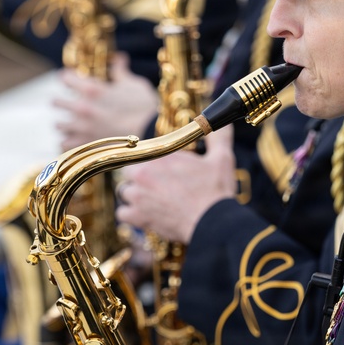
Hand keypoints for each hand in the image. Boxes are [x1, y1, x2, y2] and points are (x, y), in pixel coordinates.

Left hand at [53, 54, 158, 150]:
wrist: (152, 133)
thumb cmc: (145, 106)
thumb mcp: (134, 84)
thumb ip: (121, 72)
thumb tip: (120, 58)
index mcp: (92, 89)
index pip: (66, 78)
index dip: (67, 78)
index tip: (69, 79)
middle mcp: (83, 108)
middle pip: (56, 102)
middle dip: (61, 101)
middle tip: (66, 103)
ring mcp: (82, 128)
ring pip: (59, 125)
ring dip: (64, 123)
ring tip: (70, 124)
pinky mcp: (86, 145)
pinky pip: (66, 144)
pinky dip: (69, 142)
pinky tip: (75, 140)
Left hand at [115, 126, 236, 243]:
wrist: (212, 223)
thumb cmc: (215, 191)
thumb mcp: (221, 158)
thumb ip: (217, 137)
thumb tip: (215, 121)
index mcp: (159, 156)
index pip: (140, 152)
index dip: (149, 161)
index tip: (159, 169)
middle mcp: (143, 174)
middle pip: (129, 171)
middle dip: (140, 177)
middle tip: (157, 184)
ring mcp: (138, 196)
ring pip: (124, 192)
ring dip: (135, 195)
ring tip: (151, 200)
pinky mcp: (137, 217)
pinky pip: (122, 214)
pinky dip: (131, 215)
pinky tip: (144, 215)